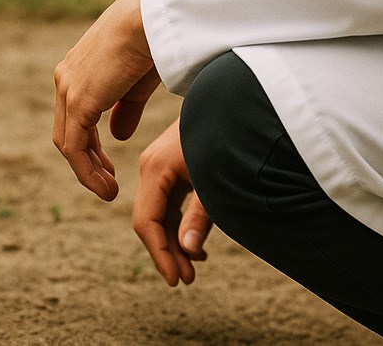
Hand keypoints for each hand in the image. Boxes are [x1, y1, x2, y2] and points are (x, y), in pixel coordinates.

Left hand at [53, 0, 160, 200]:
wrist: (152, 18)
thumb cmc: (153, 40)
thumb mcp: (137, 82)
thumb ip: (124, 109)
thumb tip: (118, 136)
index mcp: (79, 69)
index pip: (75, 116)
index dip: (90, 145)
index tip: (107, 165)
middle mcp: (66, 78)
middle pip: (67, 131)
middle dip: (87, 160)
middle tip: (106, 182)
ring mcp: (68, 89)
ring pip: (68, 143)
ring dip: (87, 172)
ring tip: (108, 191)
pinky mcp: (78, 101)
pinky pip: (75, 147)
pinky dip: (87, 171)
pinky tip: (106, 187)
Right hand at [133, 120, 213, 285]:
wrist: (236, 104)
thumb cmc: (227, 139)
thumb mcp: (215, 182)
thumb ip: (201, 216)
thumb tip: (189, 250)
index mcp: (155, 169)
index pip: (146, 221)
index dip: (160, 253)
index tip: (176, 279)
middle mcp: (151, 167)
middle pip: (151, 220)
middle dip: (168, 251)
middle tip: (188, 280)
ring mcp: (161, 167)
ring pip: (161, 214)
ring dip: (176, 241)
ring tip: (195, 268)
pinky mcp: (174, 168)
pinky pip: (170, 204)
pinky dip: (181, 225)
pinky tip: (198, 247)